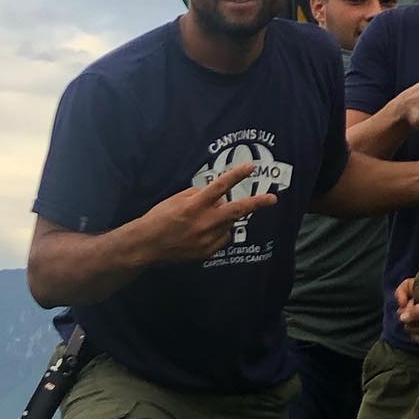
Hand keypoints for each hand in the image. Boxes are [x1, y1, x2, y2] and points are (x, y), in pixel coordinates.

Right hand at [139, 163, 277, 262]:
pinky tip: (204, 231)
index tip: (250, 167)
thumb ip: (198, 195)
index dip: (236, 176)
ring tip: (207, 218)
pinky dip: (219, 231)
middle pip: (237, 211)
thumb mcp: (176, 199)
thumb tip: (215, 195)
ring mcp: (207, 239)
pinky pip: (223, 237)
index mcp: (194, 206)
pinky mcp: (208, 251)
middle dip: (257, 203)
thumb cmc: (159, 218)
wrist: (146, 246)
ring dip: (225, 217)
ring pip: (229, 224)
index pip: (219, 187)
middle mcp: (204, 222)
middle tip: (272, 199)